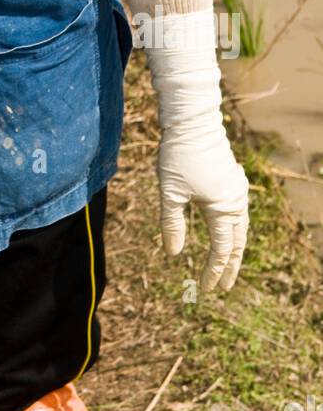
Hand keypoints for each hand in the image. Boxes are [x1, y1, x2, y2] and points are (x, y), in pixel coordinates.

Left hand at [156, 122, 248, 291]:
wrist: (192, 121)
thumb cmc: (178, 156)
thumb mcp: (170, 193)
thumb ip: (172, 225)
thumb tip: (174, 254)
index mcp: (222, 208)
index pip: (221, 249)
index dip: (214, 270)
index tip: (208, 289)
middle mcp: (236, 201)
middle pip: (237, 242)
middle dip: (229, 266)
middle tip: (224, 286)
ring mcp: (237, 189)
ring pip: (240, 226)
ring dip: (233, 247)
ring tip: (226, 264)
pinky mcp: (233, 178)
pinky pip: (238, 211)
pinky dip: (233, 227)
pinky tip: (225, 229)